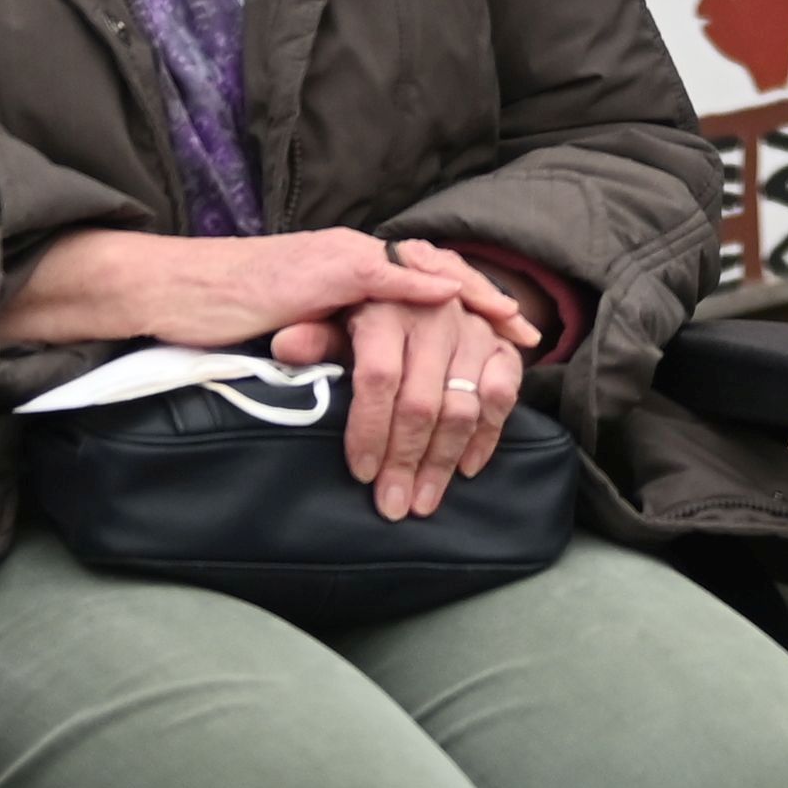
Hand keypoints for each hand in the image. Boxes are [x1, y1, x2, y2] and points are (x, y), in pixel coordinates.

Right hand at [0, 224, 516, 357]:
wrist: (173, 292)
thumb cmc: (224, 316)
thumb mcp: (293, 327)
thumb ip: (333, 338)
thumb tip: (365, 373)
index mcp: (348, 266)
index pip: (423, 278)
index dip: (469, 302)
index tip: (510, 331)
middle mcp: (352, 252)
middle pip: (436, 270)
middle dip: (485, 302)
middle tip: (529, 333)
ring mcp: (338, 258)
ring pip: (420, 268)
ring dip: (465, 297)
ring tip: (507, 322)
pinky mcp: (319, 272)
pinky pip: (379, 276)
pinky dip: (418, 287)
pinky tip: (448, 300)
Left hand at [338, 245, 530, 518]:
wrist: (427, 281)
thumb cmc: (368, 312)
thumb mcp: (335, 319)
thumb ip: (315, 339)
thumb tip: (284, 349)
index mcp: (386, 309)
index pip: (379, 378)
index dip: (369, 429)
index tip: (361, 472)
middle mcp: (434, 316)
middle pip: (421, 402)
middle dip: (405, 461)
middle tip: (393, 506)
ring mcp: (473, 331)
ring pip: (462, 407)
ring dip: (443, 461)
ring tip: (424, 501)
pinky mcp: (500, 344)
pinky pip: (502, 395)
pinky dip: (486, 436)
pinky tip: (466, 468)